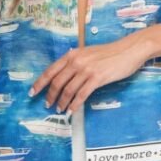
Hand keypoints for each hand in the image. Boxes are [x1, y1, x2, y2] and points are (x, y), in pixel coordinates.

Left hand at [28, 35, 153, 114]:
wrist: (128, 50)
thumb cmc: (109, 52)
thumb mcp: (88, 53)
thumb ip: (76, 62)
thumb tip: (65, 76)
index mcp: (72, 55)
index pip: (51, 70)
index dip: (40, 83)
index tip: (32, 92)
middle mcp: (77, 61)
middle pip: (57, 82)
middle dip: (50, 96)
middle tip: (47, 105)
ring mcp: (87, 70)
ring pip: (68, 90)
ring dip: (62, 102)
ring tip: (60, 109)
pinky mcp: (97, 78)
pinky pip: (82, 95)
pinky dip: (75, 104)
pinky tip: (72, 110)